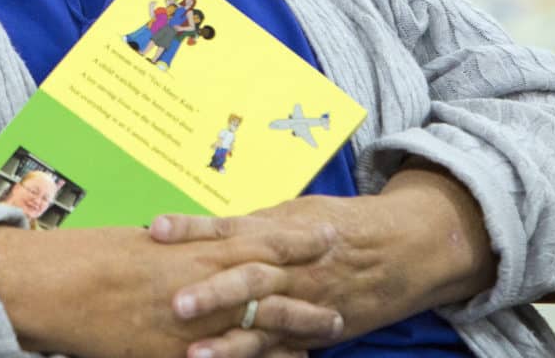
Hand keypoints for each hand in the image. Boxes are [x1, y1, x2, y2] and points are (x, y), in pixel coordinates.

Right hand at [0, 222, 341, 357]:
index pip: (260, 239)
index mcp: (196, 247)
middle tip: (341, 289)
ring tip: (329, 329)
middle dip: (309, 288)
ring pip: (260, 327)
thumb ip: (181, 246)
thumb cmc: (97, 255)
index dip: (297, 239)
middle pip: (271, 286)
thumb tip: (201, 245)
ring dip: (296, 328)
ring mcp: (197, 323)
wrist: (63, 286)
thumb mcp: (146, 243)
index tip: (327, 233)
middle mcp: (205, 283)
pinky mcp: (180, 355)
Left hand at [150, 165, 495, 356]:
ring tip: (192, 355)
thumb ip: (251, 224)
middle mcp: (290, 267)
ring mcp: (302, 302)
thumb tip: (202, 227)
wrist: (397, 247)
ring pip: (262, 324)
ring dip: (228, 342)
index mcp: (280, 230)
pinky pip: (281, 350)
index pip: (230, 228)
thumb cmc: (336, 222)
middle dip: (212, 291)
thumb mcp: (293, 211)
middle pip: (247, 277)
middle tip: (174, 301)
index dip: (194, 228)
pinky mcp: (311, 331)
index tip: (156, 229)